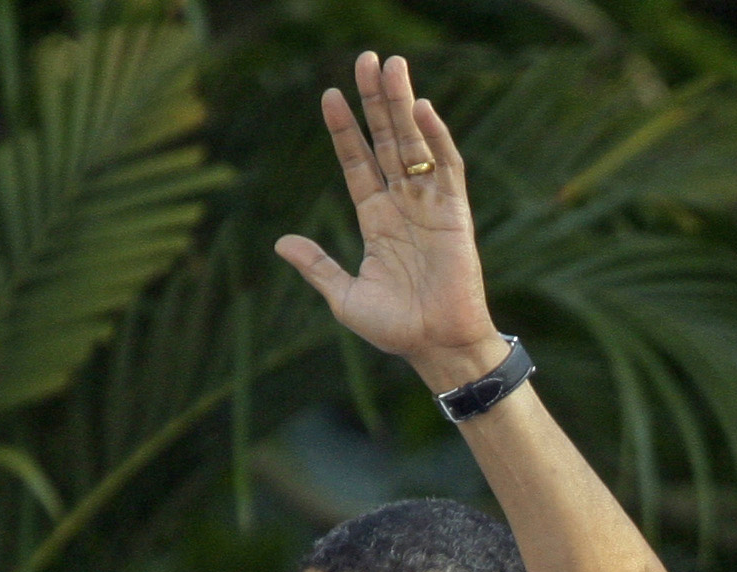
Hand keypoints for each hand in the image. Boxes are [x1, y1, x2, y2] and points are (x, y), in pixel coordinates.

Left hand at [274, 52, 507, 393]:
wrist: (437, 347)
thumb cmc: (396, 329)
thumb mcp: (344, 296)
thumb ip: (317, 266)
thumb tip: (281, 243)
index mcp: (376, 220)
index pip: (357, 162)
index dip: (343, 130)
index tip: (329, 95)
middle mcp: (403, 204)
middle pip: (386, 141)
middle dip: (375, 101)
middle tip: (366, 59)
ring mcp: (430, 205)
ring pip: (413, 143)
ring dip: (402, 105)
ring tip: (391, 65)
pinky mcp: (455, 212)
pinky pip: (447, 167)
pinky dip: (436, 137)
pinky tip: (420, 108)